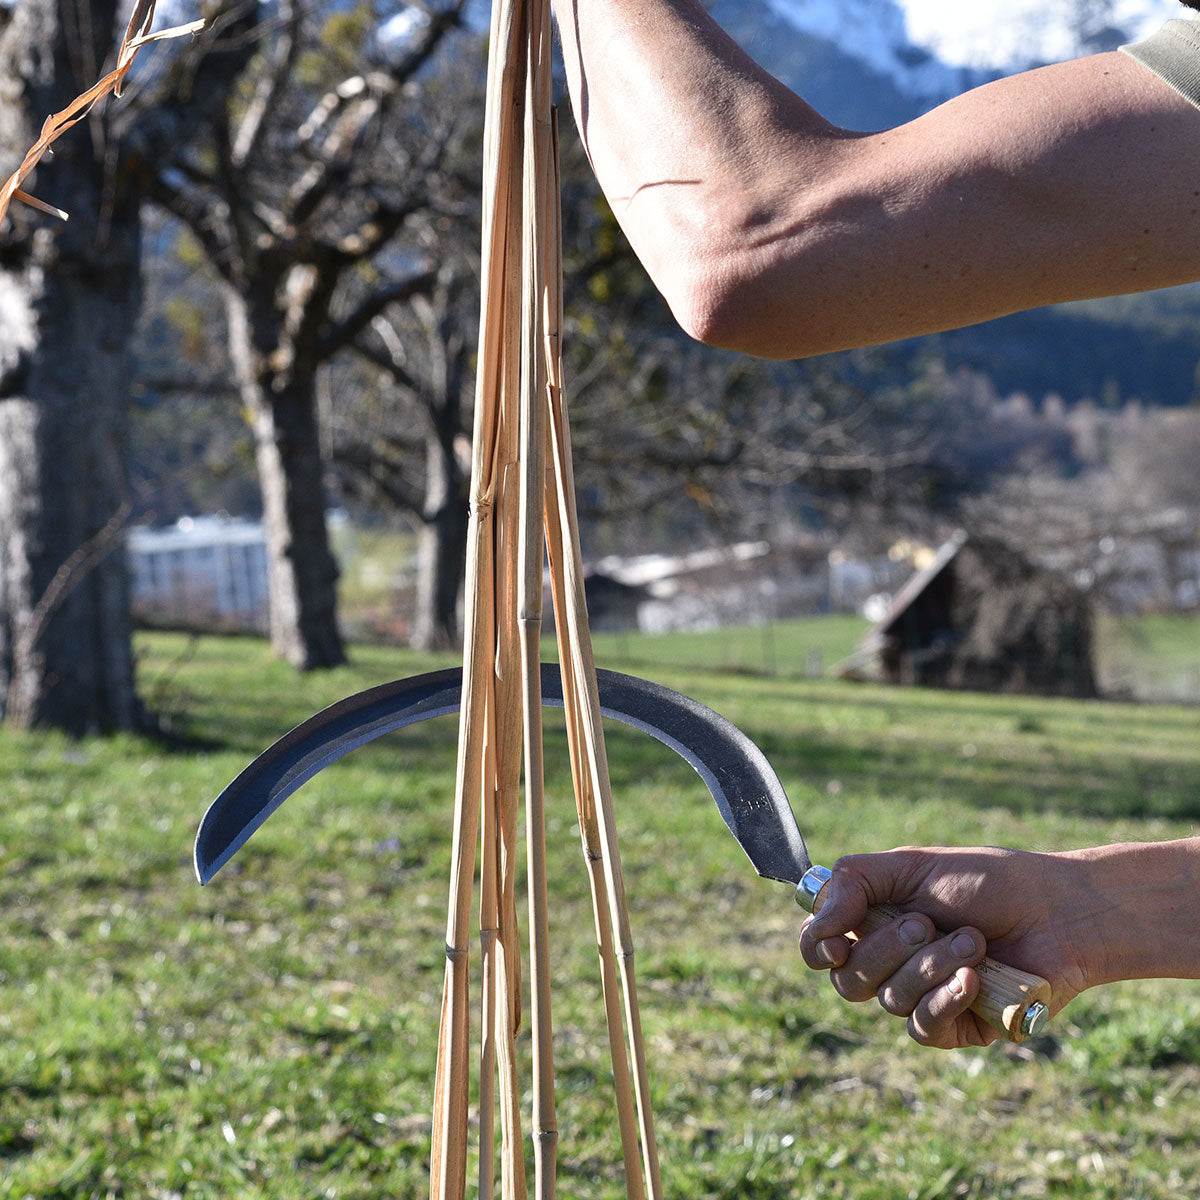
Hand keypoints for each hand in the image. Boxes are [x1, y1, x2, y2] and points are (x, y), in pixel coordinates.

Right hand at [798, 846, 1091, 1048]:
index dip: (816, 949)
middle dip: (886, 950)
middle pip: (848, 979)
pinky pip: (923, 1028)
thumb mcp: (913, 864)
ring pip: (888, 1001)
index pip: (820, 947)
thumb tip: (814, 920)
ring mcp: (921, 998)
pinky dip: (945, 1000)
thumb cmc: (989, 881)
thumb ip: (854, 881)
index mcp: (873, 922)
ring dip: (929, 967)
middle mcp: (890, 963)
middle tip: (927, 923)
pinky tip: (974, 978)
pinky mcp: (955, 1028)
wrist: (1060, 913)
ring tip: (973, 941)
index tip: (834, 943)